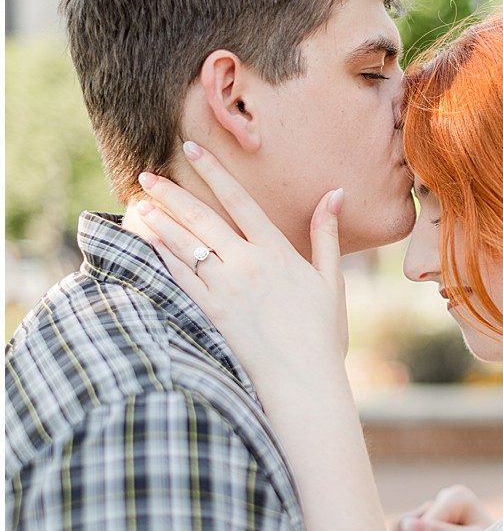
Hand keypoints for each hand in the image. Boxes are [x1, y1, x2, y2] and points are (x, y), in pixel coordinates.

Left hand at [136, 141, 348, 393]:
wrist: (303, 379)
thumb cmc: (322, 333)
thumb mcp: (330, 279)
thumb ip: (326, 234)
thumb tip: (335, 193)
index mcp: (278, 252)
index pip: (240, 201)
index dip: (214, 173)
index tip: (192, 150)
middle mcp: (248, 265)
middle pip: (203, 218)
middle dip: (173, 193)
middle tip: (146, 173)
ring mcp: (226, 289)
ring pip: (185, 246)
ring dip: (160, 221)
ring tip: (139, 202)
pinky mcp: (210, 313)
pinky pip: (179, 278)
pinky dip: (160, 256)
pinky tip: (146, 242)